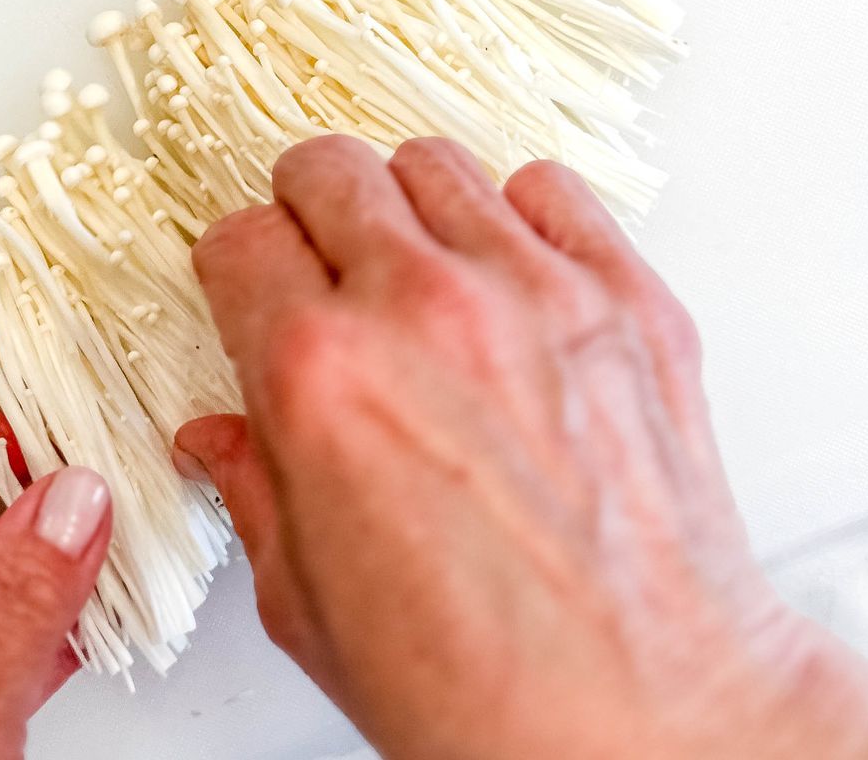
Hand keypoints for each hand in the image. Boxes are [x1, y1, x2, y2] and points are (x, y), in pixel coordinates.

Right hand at [176, 136, 867, 759]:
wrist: (647, 719)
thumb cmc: (483, 687)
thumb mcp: (308, 604)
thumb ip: (252, 490)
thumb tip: (220, 441)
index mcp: (319, 377)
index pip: (240, 240)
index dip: (234, 269)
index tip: (249, 289)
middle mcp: (421, 310)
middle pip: (326, 170)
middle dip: (305, 212)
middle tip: (318, 263)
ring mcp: (535, 292)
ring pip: (434, 164)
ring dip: (405, 208)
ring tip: (414, 268)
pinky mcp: (628, 300)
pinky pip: (551, 190)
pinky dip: (518, 218)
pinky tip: (507, 278)